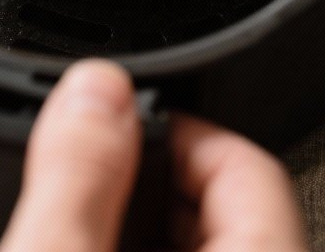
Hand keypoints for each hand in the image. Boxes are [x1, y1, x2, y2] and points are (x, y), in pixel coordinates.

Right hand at [0, 59, 308, 251]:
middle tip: (86, 166)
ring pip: (197, 249)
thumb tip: (92, 88)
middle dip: (146, 175)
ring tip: (74, 217)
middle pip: (224, 206)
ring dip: (134, 226)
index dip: (178, 123)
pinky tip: (82, 251)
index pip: (249, 164)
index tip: (121, 115)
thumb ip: (76, 174)